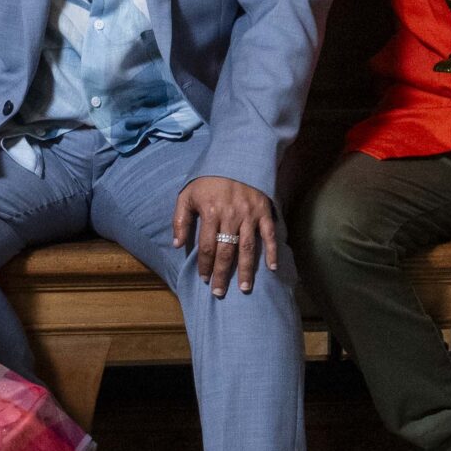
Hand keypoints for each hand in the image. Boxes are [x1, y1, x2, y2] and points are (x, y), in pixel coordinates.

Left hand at [172, 174, 279, 298]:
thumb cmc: (208, 179)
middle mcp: (231, 215)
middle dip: (222, 274)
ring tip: (244, 288)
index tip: (203, 279)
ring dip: (246, 270)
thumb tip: (177, 245)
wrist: (236, 157)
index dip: (204, 265)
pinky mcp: (264, 211)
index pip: (207, 246)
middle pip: (226, 251)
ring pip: (248, 248)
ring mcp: (250, 214)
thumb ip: (180, 219)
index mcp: (211, 212)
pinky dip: (272, 251)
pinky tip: (272, 268)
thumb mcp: (187, 194)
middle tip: (219, 292)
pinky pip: (269, 235)